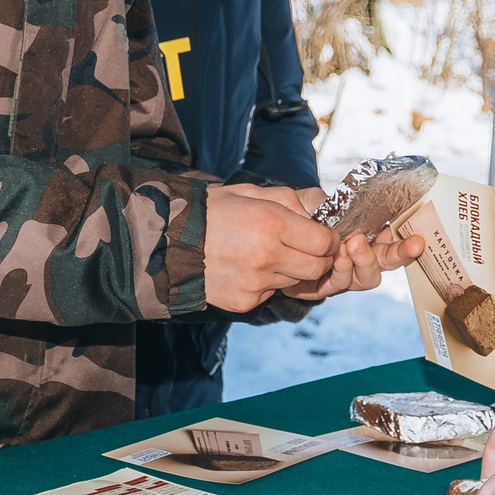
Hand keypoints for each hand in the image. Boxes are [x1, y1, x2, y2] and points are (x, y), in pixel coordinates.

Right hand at [203, 183, 336, 313]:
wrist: (166, 241)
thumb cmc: (212, 211)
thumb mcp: (251, 192)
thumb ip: (291, 201)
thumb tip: (322, 212)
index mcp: (271, 223)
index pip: (324, 243)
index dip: (328, 240)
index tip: (322, 236)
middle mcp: (266, 256)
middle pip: (316, 268)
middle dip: (318, 259)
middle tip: (305, 248)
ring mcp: (254, 283)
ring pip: (295, 282)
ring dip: (290, 270)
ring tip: (266, 254)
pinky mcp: (244, 302)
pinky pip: (270, 293)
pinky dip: (266, 283)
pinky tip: (246, 268)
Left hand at [274, 186, 424, 299]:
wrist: (250, 239)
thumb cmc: (283, 218)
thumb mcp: (306, 201)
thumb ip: (327, 200)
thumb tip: (348, 201)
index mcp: (358, 238)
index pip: (387, 241)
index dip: (403, 241)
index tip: (417, 236)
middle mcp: (352, 260)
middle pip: (383, 263)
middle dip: (398, 254)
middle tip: (411, 244)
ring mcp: (336, 275)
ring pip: (364, 278)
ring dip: (365, 261)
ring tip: (356, 244)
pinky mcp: (317, 287)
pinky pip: (335, 284)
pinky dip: (341, 270)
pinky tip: (341, 255)